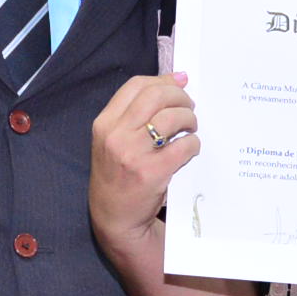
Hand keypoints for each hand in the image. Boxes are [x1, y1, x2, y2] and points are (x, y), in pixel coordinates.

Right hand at [89, 74, 199, 237]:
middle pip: (156, 96)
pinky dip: (193, 144)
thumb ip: (138, 112)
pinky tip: (189, 149)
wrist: (115, 217)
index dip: (163, 80)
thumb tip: (179, 78)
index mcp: (104, 123)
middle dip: (180, 97)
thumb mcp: (113, 140)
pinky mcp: (152, 173)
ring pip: (172, 118)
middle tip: (189, 108)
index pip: (136, 86)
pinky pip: (183, 146)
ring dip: (190, 119)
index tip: (179, 85)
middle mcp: (115, 135)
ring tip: (190, 128)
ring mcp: (132, 154)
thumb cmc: (118, 175)